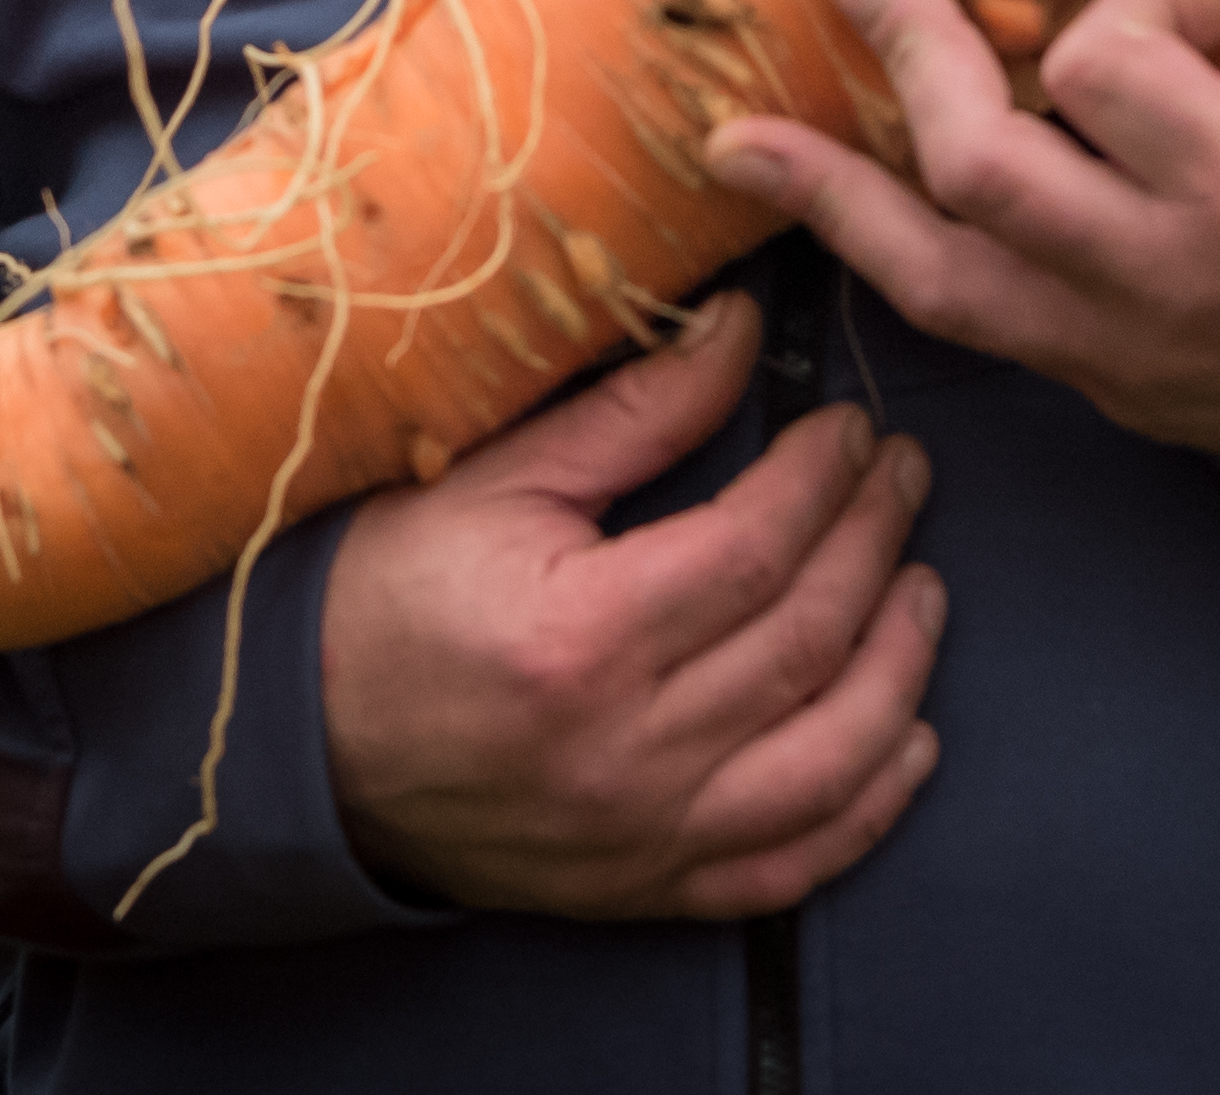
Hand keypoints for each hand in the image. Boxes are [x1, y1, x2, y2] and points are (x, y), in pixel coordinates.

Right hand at [320, 290, 945, 915]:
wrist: (297, 745)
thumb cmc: (386, 594)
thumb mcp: (492, 481)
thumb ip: (632, 412)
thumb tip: (745, 330)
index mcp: (581, 640)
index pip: (758, 550)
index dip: (825, 480)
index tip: (850, 427)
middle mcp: (625, 754)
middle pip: (806, 642)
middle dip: (876, 545)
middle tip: (901, 476)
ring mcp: (642, 837)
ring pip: (828, 761)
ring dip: (900, 669)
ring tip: (922, 586)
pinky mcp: (645, 889)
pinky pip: (790, 865)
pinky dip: (868, 809)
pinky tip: (909, 740)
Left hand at [706, 0, 1219, 456]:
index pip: (1116, 74)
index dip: (1138, 12)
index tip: (1195, 6)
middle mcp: (1166, 278)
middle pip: (987, 171)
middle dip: (914, 61)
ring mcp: (1124, 346)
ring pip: (939, 277)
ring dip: (835, 198)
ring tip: (737, 139)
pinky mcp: (1107, 386)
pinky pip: (964, 332)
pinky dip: (882, 268)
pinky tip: (809, 219)